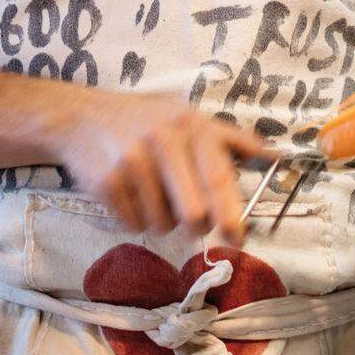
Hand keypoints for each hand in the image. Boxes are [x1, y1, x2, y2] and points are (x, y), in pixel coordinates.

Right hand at [55, 90, 265, 240]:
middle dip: (195, 225)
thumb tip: (275, 156)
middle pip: (195, 213)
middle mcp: (164, 140)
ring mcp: (133, 162)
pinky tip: (128, 194)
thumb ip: (230, 138)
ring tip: (150, 192)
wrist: (80, 118)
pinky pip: (135, 225)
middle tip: (190, 217)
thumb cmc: (144, 120)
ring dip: (161, 220)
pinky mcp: (108, 184)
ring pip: (164, 225)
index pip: (219, 176)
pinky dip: (135, 219)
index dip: (232, 212)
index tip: (238, 238)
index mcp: (190, 124)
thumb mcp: (186, 116)